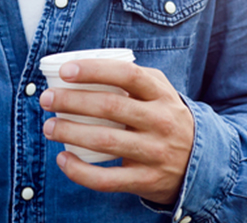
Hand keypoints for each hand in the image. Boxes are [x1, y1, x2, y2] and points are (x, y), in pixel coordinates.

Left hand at [39, 60, 194, 204]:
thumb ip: (136, 77)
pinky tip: (63, 159)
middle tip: (46, 99)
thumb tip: (89, 66)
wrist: (200, 162)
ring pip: (105, 141)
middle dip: (71, 101)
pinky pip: (106, 179)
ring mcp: (154, 153)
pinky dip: (79, 171)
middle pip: (110, 107)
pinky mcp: (146, 180)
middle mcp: (161, 122)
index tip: (65, 71)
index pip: (128, 75)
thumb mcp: (162, 94)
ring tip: (49, 127)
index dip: (94, 70)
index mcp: (162, 96)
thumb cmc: (168, 120)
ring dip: (70, 132)